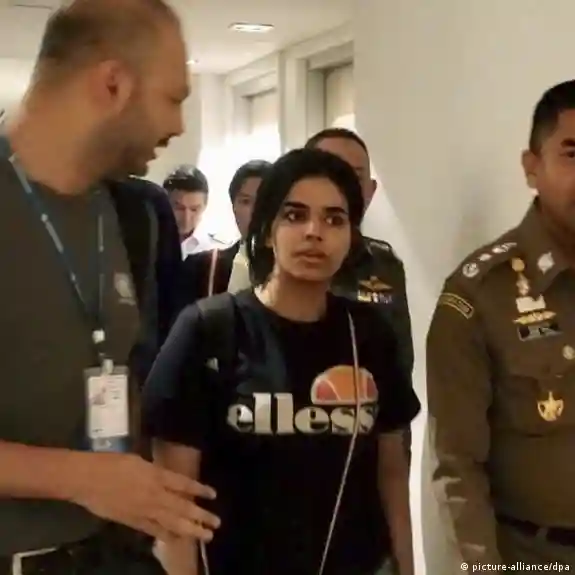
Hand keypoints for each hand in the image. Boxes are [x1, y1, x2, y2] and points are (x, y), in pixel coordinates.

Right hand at [68, 452, 219, 540]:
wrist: (87, 479)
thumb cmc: (111, 463)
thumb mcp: (138, 460)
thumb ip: (154, 471)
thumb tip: (163, 478)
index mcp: (157, 475)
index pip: (184, 484)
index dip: (200, 490)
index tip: (213, 495)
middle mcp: (155, 495)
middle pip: (183, 507)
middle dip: (201, 516)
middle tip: (216, 524)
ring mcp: (144, 510)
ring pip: (172, 522)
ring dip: (190, 530)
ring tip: (205, 536)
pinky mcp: (132, 522)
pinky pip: (153, 530)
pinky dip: (166, 536)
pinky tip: (176, 540)